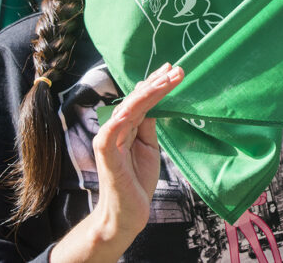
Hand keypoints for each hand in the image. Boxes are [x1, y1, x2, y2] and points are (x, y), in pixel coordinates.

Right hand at [50, 63, 184, 262]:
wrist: (127, 213)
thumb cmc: (137, 181)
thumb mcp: (149, 147)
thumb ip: (148, 125)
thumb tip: (154, 102)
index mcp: (126, 127)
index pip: (142, 100)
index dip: (157, 84)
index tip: (174, 70)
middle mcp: (115, 129)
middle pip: (137, 100)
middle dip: (156, 83)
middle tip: (176, 69)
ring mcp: (109, 141)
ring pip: (127, 110)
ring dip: (146, 94)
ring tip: (164, 80)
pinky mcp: (105, 156)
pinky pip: (109, 135)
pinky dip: (117, 121)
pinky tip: (130, 109)